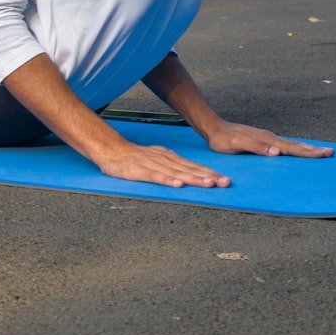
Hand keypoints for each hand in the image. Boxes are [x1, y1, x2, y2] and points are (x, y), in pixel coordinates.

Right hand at [98, 139, 231, 187]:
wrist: (111, 149)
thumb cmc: (133, 157)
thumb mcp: (156, 158)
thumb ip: (171, 166)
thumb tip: (188, 174)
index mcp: (169, 157)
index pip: (193, 165)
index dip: (209, 172)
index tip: (224, 179)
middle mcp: (164, 159)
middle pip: (189, 169)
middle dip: (208, 176)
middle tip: (224, 182)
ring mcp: (152, 164)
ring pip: (176, 172)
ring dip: (193, 178)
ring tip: (208, 184)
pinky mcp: (140, 171)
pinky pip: (155, 176)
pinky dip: (167, 180)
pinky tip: (178, 185)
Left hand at [206, 119, 333, 157]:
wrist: (213, 128)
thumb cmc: (223, 139)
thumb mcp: (236, 145)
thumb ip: (256, 148)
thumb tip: (277, 152)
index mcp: (267, 140)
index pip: (292, 148)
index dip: (308, 152)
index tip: (324, 154)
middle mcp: (270, 138)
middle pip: (296, 145)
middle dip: (313, 150)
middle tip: (331, 153)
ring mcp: (267, 138)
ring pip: (291, 144)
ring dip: (306, 148)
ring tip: (321, 152)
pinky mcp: (263, 139)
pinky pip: (284, 144)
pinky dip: (295, 147)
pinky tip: (297, 150)